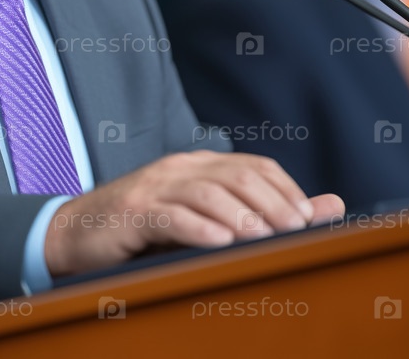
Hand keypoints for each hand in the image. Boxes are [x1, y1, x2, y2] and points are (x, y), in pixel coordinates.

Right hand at [45, 150, 343, 276]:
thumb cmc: (144, 229)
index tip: (306, 218)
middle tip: (295, 231)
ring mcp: (154, 186)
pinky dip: (199, 229)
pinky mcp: (133, 210)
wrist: (77, 232)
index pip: (254, 166)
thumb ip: (259, 213)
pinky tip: (220, 243)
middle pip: (236, 176)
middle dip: (271, 203)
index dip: (285, 189)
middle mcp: (179, 168)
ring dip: (241, 217)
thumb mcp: (202, 219)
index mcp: (198, 164)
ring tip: (264, 238)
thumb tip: (330, 207)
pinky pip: (171, 215)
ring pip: (207, 193)